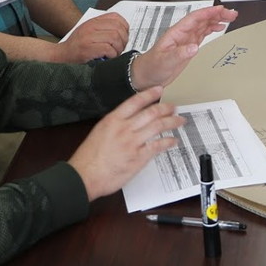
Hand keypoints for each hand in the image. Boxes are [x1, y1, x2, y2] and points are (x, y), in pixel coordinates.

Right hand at [52, 12, 128, 62]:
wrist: (60, 55)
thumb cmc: (76, 46)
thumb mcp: (89, 32)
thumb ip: (103, 29)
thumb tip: (122, 32)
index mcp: (93, 22)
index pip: (116, 17)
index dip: (124, 27)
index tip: (124, 36)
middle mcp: (91, 27)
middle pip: (118, 28)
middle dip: (123, 40)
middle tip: (119, 48)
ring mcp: (89, 37)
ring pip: (115, 38)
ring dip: (118, 49)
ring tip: (114, 54)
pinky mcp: (88, 49)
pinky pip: (108, 49)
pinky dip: (112, 55)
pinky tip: (108, 58)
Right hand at [68, 88, 183, 199]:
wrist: (84, 176)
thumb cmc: (88, 157)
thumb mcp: (99, 132)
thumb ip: (114, 125)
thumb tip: (128, 121)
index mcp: (112, 120)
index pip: (134, 102)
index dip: (149, 94)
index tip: (159, 89)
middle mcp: (124, 128)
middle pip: (151, 113)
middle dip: (165, 108)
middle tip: (174, 107)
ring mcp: (132, 142)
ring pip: (158, 126)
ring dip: (172, 122)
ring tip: (180, 121)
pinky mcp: (138, 157)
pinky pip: (158, 146)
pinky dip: (168, 142)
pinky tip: (174, 141)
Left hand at [130, 5, 237, 90]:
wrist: (146, 76)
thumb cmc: (151, 66)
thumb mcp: (165, 61)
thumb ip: (179, 54)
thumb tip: (194, 47)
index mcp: (176, 33)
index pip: (194, 18)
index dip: (208, 13)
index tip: (220, 10)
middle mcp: (182, 34)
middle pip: (202, 19)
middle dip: (217, 14)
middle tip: (231, 13)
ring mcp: (186, 40)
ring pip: (204, 25)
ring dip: (217, 20)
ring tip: (230, 17)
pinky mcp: (188, 47)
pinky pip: (203, 34)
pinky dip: (212, 29)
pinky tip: (219, 28)